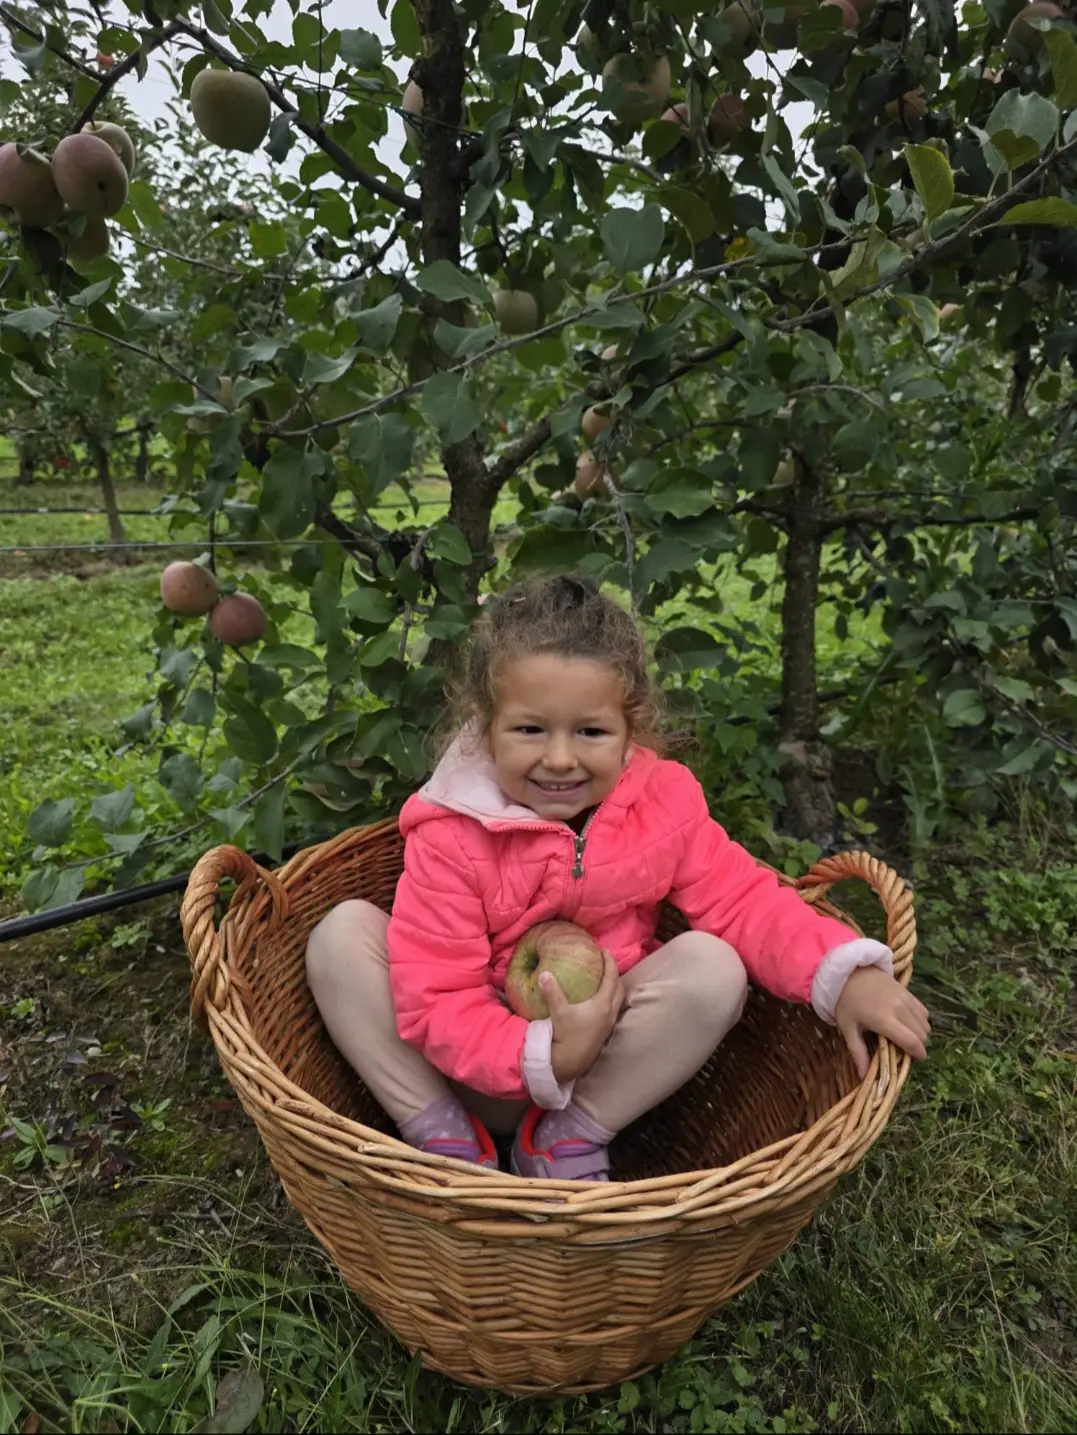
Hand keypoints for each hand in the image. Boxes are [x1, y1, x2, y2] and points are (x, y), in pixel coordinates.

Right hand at [545, 951, 625, 1084]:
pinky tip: (598, 1001)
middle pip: (619, 988)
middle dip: (615, 974)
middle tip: (606, 963)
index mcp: (602, 1005)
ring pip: (618, 1001)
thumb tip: (544, 973)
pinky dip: (610, 1000)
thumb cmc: (567, 1036)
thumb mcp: (559, 1012)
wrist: (570, 1062)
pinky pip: (613, 1010)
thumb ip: (552, 992)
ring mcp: (609, 1024)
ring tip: (605, 980)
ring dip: (615, 988)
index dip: (610, 963)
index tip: (605, 951)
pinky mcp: (605, 1032)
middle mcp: (610, 1013)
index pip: (612, 978)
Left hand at [834, 965, 930, 1079]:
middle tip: (906, 1048)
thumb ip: (858, 1053)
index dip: (919, 1054)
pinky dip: (920, 1019)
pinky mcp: (907, 990)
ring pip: (925, 1022)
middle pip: (922, 1034)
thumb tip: (863, 1077)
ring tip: (906, 1035)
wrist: (846, 970)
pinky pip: (922, 1010)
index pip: (912, 1042)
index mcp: (885, 1021)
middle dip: (918, 1045)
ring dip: (920, 1032)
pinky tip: (908, 1021)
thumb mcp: (847, 1028)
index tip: (917, 1060)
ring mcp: (905, 998)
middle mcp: (900, 1010)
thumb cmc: (845, 1001)